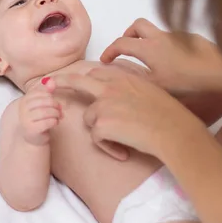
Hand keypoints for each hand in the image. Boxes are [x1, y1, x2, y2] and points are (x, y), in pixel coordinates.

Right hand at [18, 86, 61, 145]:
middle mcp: (22, 109)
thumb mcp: (41, 103)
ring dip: (56, 114)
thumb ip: (45, 91)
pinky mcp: (31, 130)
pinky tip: (55, 123)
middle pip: (45, 101)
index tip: (55, 103)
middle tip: (60, 111)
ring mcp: (25, 120)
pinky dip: (55, 121)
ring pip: (47, 111)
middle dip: (56, 105)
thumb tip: (51, 81)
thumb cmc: (39, 119)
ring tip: (58, 117)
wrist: (34, 138)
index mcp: (24, 100)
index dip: (51, 97)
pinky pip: (48, 122)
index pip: (40, 93)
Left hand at [44, 68, 211, 158]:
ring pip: (89, 118)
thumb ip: (131, 88)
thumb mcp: (152, 92)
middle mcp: (111, 86)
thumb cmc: (170, 116)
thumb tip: (118, 93)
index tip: (74, 77)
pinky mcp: (102, 122)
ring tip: (124, 139)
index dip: (85, 78)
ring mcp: (104, 103)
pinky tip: (123, 150)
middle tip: (47, 85)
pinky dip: (107, 146)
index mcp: (124, 77)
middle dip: (62, 82)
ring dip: (101, 130)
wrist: (174, 131)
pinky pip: (96, 137)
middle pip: (79, 81)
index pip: (98, 72)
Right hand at [100, 18, 221, 94]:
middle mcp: (161, 37)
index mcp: (149, 48)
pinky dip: (165, 47)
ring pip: (156, 32)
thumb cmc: (189, 80)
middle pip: (137, 25)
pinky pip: (172, 39)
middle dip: (127, 35)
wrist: (221, 69)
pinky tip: (174, 65)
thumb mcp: (158, 87)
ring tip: (150, 60)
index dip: (110, 50)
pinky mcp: (192, 39)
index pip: (121, 43)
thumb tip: (122, 77)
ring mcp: (177, 36)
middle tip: (126, 50)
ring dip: (148, 41)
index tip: (105, 60)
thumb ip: (138, 80)